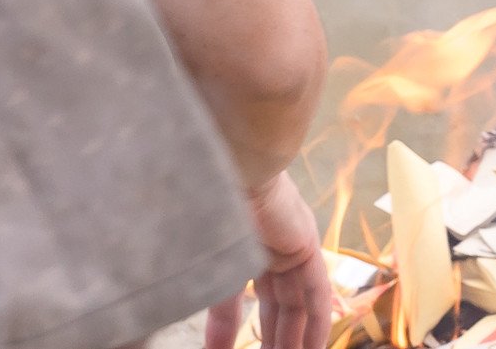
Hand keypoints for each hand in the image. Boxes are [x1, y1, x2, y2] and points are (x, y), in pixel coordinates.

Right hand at [206, 172, 332, 348]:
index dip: (226, 329)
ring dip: (293, 340)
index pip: (235, 296)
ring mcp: (289, 246)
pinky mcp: (306, 247)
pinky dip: (317, 323)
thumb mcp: (197, 255)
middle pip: (275, 304)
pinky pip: (317, 294)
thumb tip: (178, 319)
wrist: (223, 164)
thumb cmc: (197, 202)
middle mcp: (267, 245)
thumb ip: (199, 292)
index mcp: (237, 244)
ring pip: (297, 304)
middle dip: (271, 338)